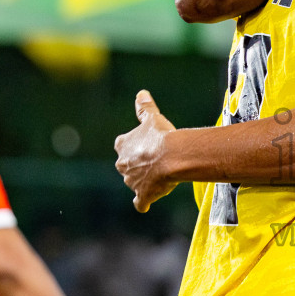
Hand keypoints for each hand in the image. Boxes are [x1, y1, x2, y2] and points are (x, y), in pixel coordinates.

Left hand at [114, 90, 177, 211]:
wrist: (171, 157)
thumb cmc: (162, 136)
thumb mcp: (152, 118)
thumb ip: (144, 107)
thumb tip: (141, 93)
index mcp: (123, 145)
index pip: (123, 146)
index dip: (135, 146)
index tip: (147, 146)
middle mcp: (123, 164)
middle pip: (127, 166)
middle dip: (138, 165)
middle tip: (155, 162)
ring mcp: (131, 182)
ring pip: (134, 183)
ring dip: (144, 181)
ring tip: (160, 178)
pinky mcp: (142, 195)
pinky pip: (140, 202)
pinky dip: (143, 202)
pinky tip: (147, 202)